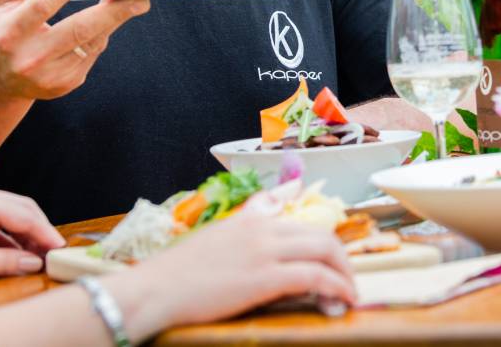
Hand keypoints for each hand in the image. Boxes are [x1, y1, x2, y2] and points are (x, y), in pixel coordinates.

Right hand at [0, 0, 149, 100]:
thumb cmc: (1, 29)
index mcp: (9, 33)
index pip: (41, 7)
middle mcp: (30, 57)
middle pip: (79, 30)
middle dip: (113, 11)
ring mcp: (51, 75)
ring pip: (93, 42)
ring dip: (116, 20)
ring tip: (136, 1)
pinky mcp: (67, 83)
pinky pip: (93, 53)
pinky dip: (102, 34)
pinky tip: (108, 21)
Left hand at [0, 186, 65, 287]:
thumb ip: (3, 261)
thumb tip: (34, 263)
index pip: (24, 215)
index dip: (45, 233)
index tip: (62, 250)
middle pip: (19, 208)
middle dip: (39, 229)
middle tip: (54, 252)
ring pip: (7, 214)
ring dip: (24, 234)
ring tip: (37, 256)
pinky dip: (7, 237)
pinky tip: (13, 254)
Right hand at [112, 207, 357, 334]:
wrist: (153, 291)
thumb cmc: (176, 273)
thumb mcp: (215, 236)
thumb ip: (248, 218)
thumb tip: (279, 199)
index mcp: (250, 219)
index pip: (301, 222)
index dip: (323, 244)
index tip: (331, 263)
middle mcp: (261, 228)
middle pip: (320, 234)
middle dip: (341, 259)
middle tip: (346, 281)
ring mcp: (263, 250)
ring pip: (324, 250)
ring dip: (344, 274)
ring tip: (348, 295)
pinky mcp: (264, 277)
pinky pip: (314, 276)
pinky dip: (336, 286)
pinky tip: (341, 301)